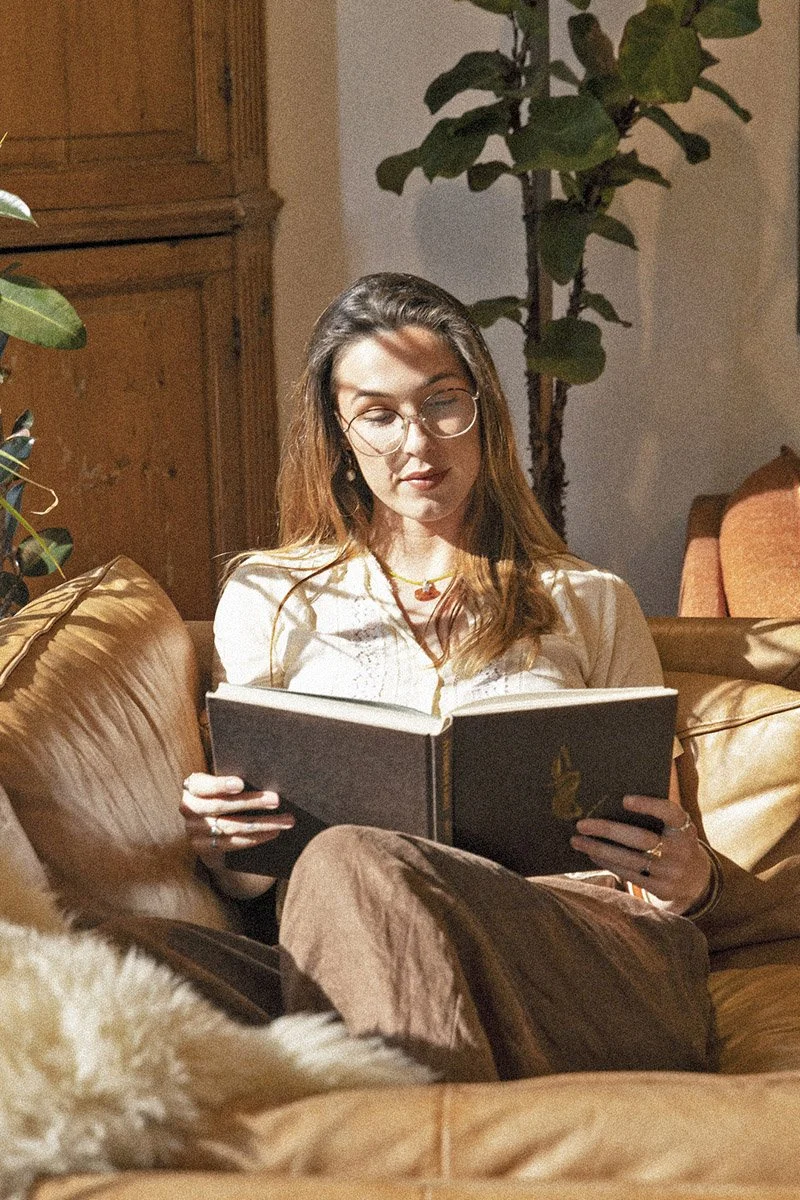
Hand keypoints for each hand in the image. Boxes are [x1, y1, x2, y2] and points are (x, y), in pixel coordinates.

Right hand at [180, 772, 294, 868]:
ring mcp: (194, 830)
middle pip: (221, 806)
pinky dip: (255, 838)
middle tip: (276, 800)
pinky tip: (272, 832)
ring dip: (262, 824)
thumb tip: (266, 775)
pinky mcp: (203, 848)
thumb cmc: (222, 796)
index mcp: (192, 787)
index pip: (203, 785)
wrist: (208, 827)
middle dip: (251, 803)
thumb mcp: (221, 785)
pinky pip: (232, 843)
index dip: (220, 785)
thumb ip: (233, 781)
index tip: (241, 783)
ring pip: (231, 827)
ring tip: (285, 820)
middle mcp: (188, 808)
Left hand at [568, 767, 710, 913]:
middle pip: (640, 839)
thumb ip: (656, 813)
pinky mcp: (661, 888)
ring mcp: (671, 871)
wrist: (696, 880)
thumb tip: (616, 794)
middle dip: (608, 830)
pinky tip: (592, 854)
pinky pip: (630, 875)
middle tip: (581, 824)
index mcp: (684, 828)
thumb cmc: (674, 842)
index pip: (669, 812)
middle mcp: (680, 850)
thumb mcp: (675, 827)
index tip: (624, 799)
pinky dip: (608, 863)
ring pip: (630, 859)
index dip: (648, 805)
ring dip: (600, 849)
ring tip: (577, 841)